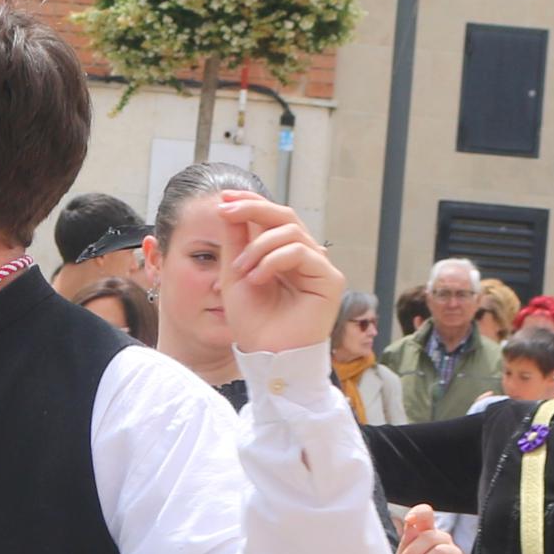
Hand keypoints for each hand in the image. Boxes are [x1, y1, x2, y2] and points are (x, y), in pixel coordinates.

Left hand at [212, 194, 341, 357]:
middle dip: (253, 208)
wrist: (265, 354)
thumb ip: (236, 240)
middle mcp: (303, 256)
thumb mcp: (234, 273)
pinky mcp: (329, 280)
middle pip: (284, 215)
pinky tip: (257, 277)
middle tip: (227, 211)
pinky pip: (302, 251)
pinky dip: (274, 260)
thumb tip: (230, 205)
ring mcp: (318, 266)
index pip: (271, 217)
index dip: (250, 202)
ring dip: (259, 245)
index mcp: (282, 253)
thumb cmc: (252, 321)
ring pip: (291, 231)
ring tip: (241, 269)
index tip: (223, 199)